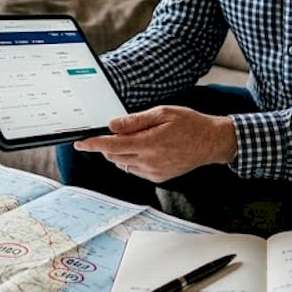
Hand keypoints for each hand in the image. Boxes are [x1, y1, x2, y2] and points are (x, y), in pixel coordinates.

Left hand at [73, 106, 238, 182]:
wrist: (211, 142)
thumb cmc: (190, 124)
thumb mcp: (162, 113)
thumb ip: (135, 121)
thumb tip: (112, 125)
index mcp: (149, 144)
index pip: (111, 145)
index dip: (92, 144)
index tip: (79, 143)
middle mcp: (149, 162)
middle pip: (114, 155)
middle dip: (105, 145)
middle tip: (108, 132)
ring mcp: (154, 172)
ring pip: (123, 163)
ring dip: (119, 152)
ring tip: (133, 137)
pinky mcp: (158, 177)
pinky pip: (135, 169)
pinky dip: (131, 159)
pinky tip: (143, 147)